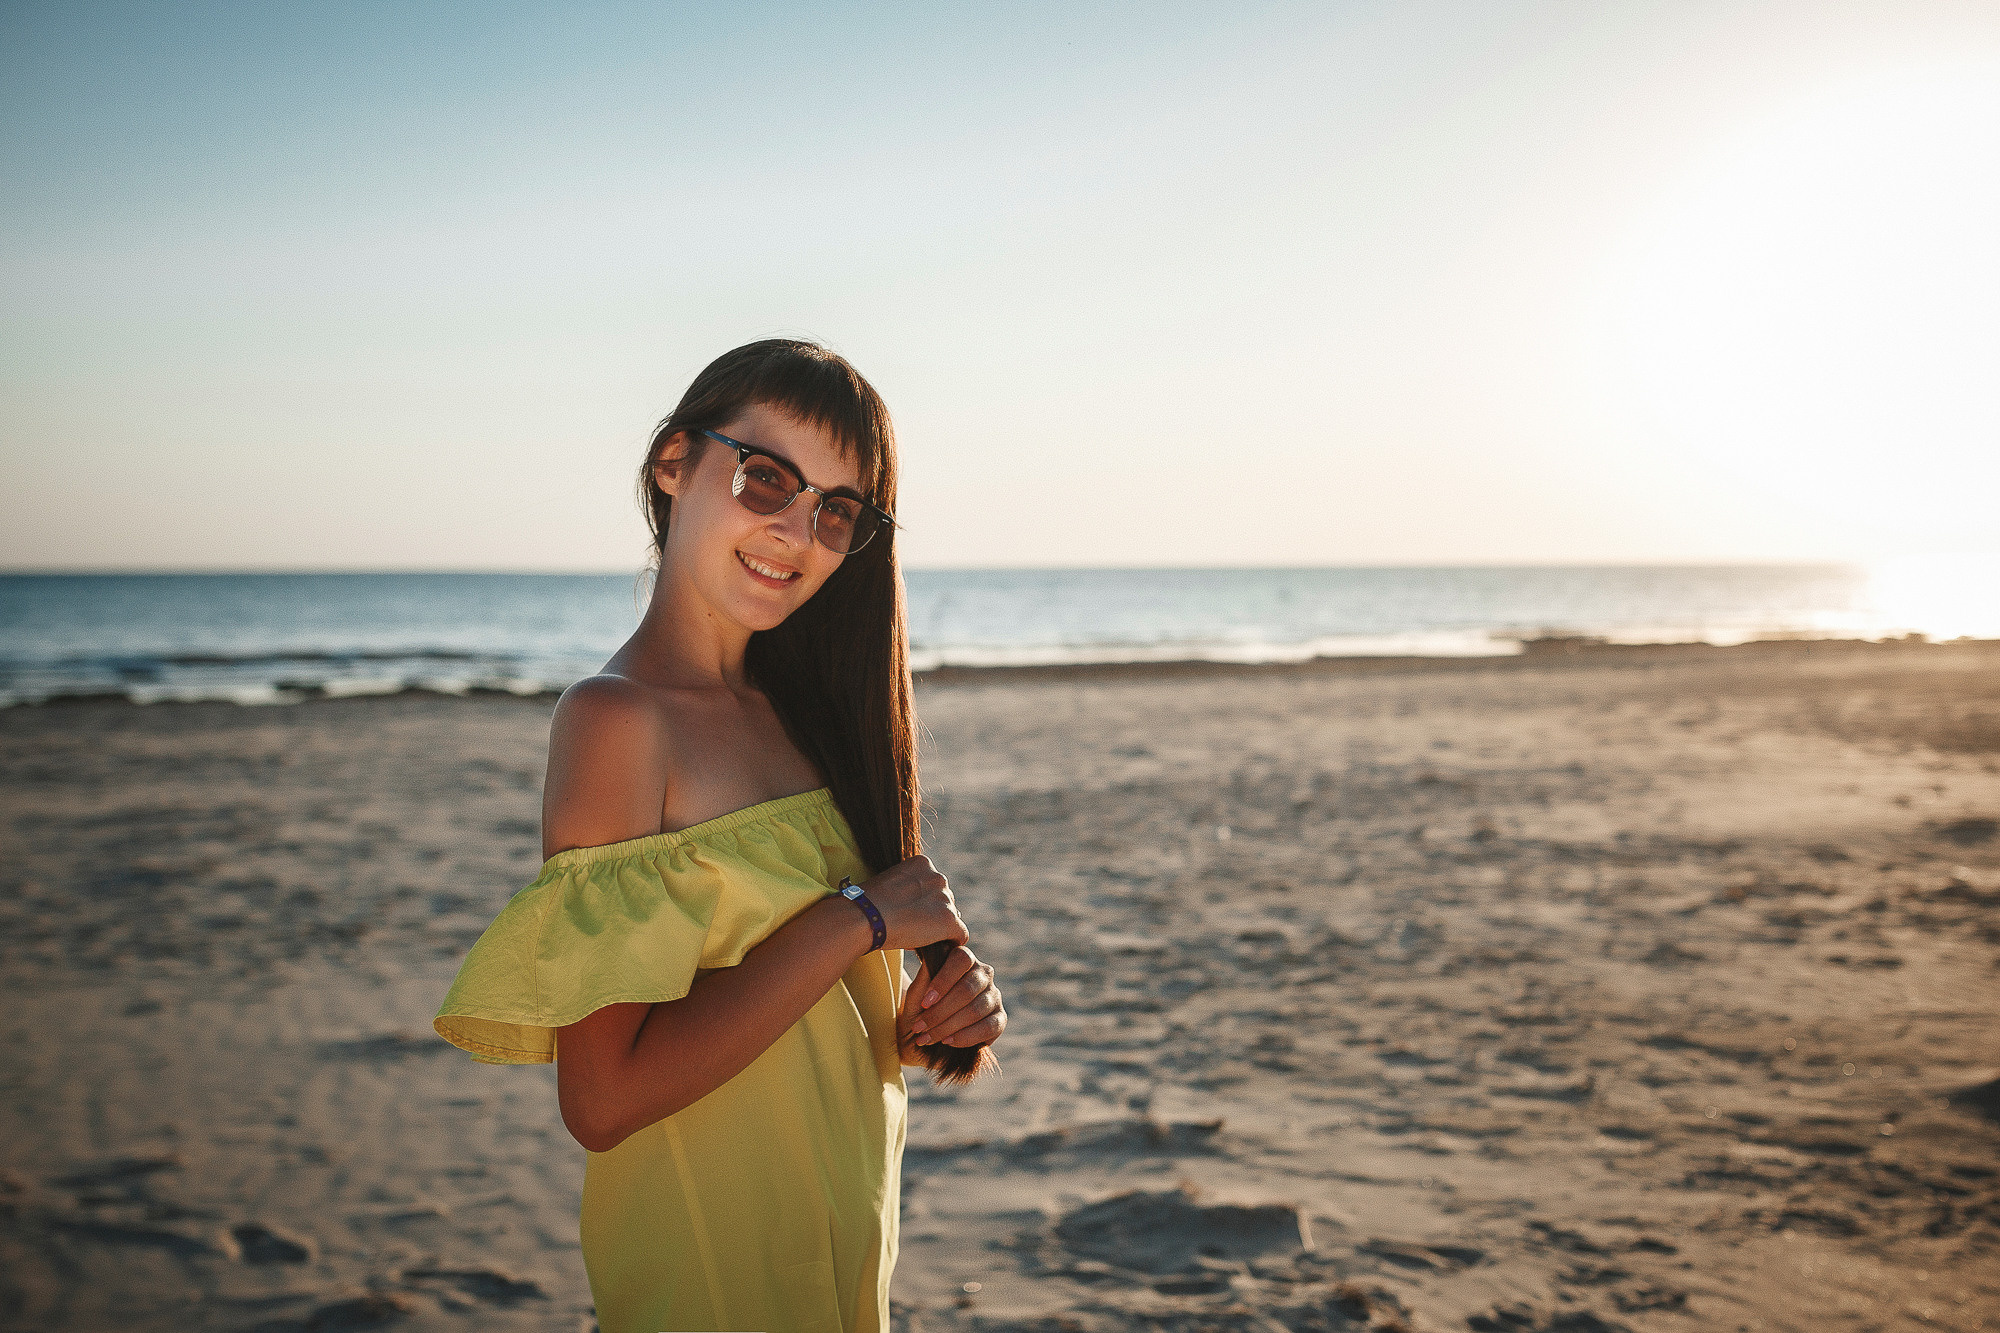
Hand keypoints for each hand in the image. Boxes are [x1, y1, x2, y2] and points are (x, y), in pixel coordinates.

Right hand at [860, 855, 967, 954]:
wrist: (866, 917)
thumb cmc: (868, 904)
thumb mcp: (889, 883)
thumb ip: (907, 888)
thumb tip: (918, 907)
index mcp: (923, 863)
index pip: (932, 885)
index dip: (922, 902)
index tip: (908, 912)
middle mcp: (938, 877)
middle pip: (944, 900)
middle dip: (932, 914)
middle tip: (913, 927)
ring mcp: (945, 899)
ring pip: (951, 918)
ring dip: (938, 928)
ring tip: (918, 938)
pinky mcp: (949, 921)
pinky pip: (960, 935)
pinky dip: (950, 942)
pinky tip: (936, 948)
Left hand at [898, 944, 1005, 1060]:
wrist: (926, 1035)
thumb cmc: (920, 1009)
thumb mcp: (916, 995)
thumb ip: (924, 978)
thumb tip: (929, 961)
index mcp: (963, 959)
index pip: (961, 960)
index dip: (943, 981)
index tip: (925, 1003)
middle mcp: (983, 974)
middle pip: (967, 989)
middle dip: (940, 1012)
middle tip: (920, 1027)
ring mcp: (994, 996)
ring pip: (975, 1010)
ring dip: (948, 1027)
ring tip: (928, 1038)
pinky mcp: (1000, 1019)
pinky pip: (988, 1027)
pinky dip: (965, 1037)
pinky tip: (948, 1041)